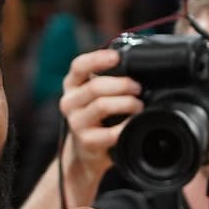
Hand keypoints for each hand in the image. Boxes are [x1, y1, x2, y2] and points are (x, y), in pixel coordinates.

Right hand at [58, 49, 144, 182]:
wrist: (86, 151)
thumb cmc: (97, 117)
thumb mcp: (95, 95)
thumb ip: (107, 80)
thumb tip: (135, 67)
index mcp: (72, 85)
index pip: (79, 66)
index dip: (97, 59)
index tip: (117, 57)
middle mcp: (69, 102)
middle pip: (95, 86)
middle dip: (122, 85)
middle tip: (138, 88)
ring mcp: (76, 122)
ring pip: (102, 105)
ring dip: (126, 103)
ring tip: (138, 106)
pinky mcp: (87, 141)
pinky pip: (110, 132)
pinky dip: (126, 126)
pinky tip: (133, 123)